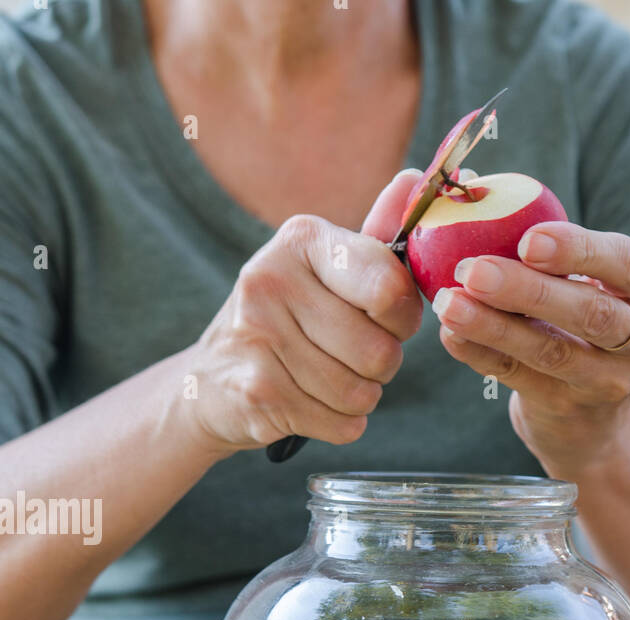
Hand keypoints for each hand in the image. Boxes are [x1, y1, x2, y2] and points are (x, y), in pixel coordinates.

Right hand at [187, 170, 422, 453]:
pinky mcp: (257, 392)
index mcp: (301, 239)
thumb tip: (415, 180)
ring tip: (327, 380)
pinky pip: (342, 424)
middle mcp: (272, 280)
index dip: (403, 317)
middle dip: (381, 366)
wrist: (210, 382)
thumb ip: (375, 239)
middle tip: (351, 357)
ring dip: (359, 398)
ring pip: (362, 393)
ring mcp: (259, 337)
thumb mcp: (325, 271)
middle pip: (381, 351)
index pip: (389, 288)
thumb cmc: (286, 320)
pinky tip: (310, 404)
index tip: (386, 318)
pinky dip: (339, 424)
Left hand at [433, 222, 629, 468]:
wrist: (592, 412)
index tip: (528, 239)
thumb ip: (545, 243)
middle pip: (590, 313)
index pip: (624, 262)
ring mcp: (609, 382)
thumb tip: (472, 184)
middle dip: (528, 290)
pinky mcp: (569, 410)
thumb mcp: (586, 279)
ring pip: (552, 351)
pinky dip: (481, 354)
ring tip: (449, 303)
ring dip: (495, 326)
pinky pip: (520, 378)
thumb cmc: (579, 316)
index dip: (577, 250)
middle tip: (474, 269)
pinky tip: (451, 335)